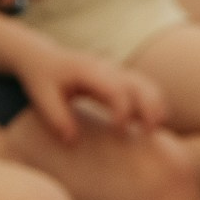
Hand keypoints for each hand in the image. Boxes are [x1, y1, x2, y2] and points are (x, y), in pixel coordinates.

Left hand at [11, 40, 167, 143]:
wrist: (43, 57)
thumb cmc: (42, 79)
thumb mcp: (42, 98)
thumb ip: (57, 119)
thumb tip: (73, 142)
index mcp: (89, 71)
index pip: (116, 89)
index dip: (122, 111)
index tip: (119, 132)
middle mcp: (107, 67)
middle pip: (139, 84)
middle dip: (149, 107)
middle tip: (149, 134)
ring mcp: (115, 70)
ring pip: (146, 83)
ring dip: (156, 104)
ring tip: (157, 129)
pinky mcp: (119, 77)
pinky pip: (143, 86)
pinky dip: (153, 101)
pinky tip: (154, 121)